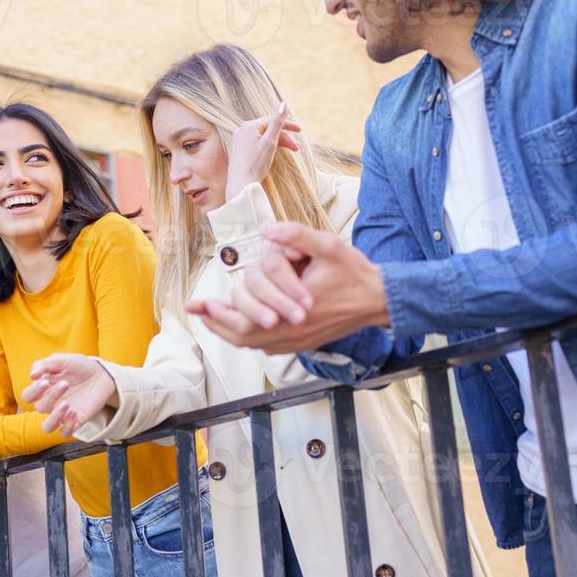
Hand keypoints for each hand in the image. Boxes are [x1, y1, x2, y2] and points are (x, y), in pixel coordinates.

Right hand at [22, 353, 119, 435]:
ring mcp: (61, 414)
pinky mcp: (75, 421)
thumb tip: (32, 375)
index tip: (46, 380)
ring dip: (54, 417)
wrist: (101, 374)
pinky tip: (75, 412)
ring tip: (66, 404)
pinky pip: (64, 433)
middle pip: (39, 408)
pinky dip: (67, 426)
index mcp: (43, 389)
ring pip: (47, 427)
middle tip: (65, 383)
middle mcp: (49, 403)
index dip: (34, 390)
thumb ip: (44, 364)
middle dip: (51, 396)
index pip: (27, 396)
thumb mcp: (61, 360)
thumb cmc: (78, 366)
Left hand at [187, 221, 388, 353]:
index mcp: (295, 308)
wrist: (380, 301)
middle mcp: (294, 330)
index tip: (197, 304)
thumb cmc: (355, 273)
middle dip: (216, 322)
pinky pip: (267, 347)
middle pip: (242, 336)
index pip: (245, 318)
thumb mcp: (328, 246)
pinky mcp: (304, 343)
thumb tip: (267, 229)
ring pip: (253, 345)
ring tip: (210, 319)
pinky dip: (247, 338)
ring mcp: (298, 341)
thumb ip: (296, 235)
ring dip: (229, 331)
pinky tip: (238, 326)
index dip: (217, 312)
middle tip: (197, 311)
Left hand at [224, 102, 300, 202]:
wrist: (241, 185)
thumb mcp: (270, 141)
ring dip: (277, 143)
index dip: (288, 125)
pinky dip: (268, 147)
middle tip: (296, 148)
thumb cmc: (255, 164)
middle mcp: (242, 130)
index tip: (301, 131)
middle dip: (284, 137)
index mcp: (249, 126)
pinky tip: (274, 154)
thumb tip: (283, 103)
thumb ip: (277, 121)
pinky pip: (257, 144)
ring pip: (263, 137)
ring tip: (289, 152)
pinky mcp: (239, 151)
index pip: (272, 120)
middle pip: (268, 129)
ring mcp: (239, 141)